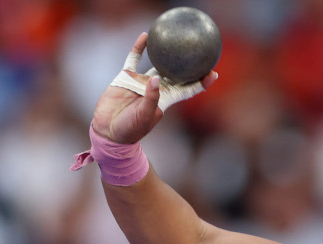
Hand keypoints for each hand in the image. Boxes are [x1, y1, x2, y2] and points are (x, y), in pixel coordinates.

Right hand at [90, 33, 218, 143]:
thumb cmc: (130, 129)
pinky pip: (134, 58)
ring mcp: (142, 81)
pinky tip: (145, 36)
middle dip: (189, 64)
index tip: (214, 73)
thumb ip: (151, 98)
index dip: (201, 83)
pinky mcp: (127, 76)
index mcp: (165, 100)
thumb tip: (155, 78)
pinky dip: (139, 47)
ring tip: (175, 37)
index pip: (188, 90)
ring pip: (157, 63)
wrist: (108, 129)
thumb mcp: (143, 116)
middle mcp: (157, 89)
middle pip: (177, 74)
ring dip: (166, 52)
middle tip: (199, 49)